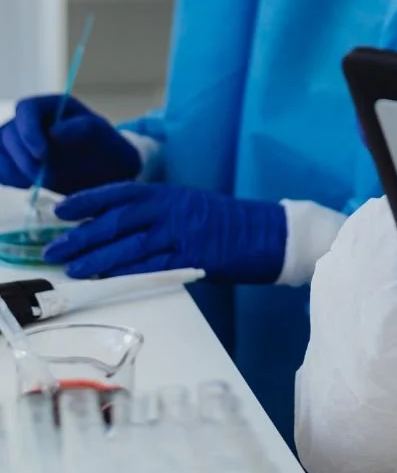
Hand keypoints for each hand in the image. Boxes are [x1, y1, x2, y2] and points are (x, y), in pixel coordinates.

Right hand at [0, 96, 139, 194]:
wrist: (104, 171)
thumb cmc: (106, 148)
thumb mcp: (102, 136)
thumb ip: (82, 128)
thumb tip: (54, 131)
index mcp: (53, 105)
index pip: (26, 108)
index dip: (28, 131)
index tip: (42, 155)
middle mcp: (32, 119)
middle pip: (9, 132)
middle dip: (24, 158)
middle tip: (48, 177)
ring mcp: (19, 139)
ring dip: (12, 169)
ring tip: (35, 183)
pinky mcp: (13, 159)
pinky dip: (5, 176)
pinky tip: (25, 185)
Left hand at [45, 183, 286, 282]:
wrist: (265, 233)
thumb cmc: (225, 222)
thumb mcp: (188, 206)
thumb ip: (155, 214)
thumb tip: (111, 229)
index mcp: (169, 194)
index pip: (120, 193)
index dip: (88, 201)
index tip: (61, 211)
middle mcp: (172, 209)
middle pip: (117, 221)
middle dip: (82, 236)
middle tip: (55, 249)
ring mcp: (182, 233)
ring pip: (129, 246)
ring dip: (97, 258)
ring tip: (73, 268)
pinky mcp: (191, 257)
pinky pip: (151, 266)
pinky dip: (125, 273)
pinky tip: (107, 279)